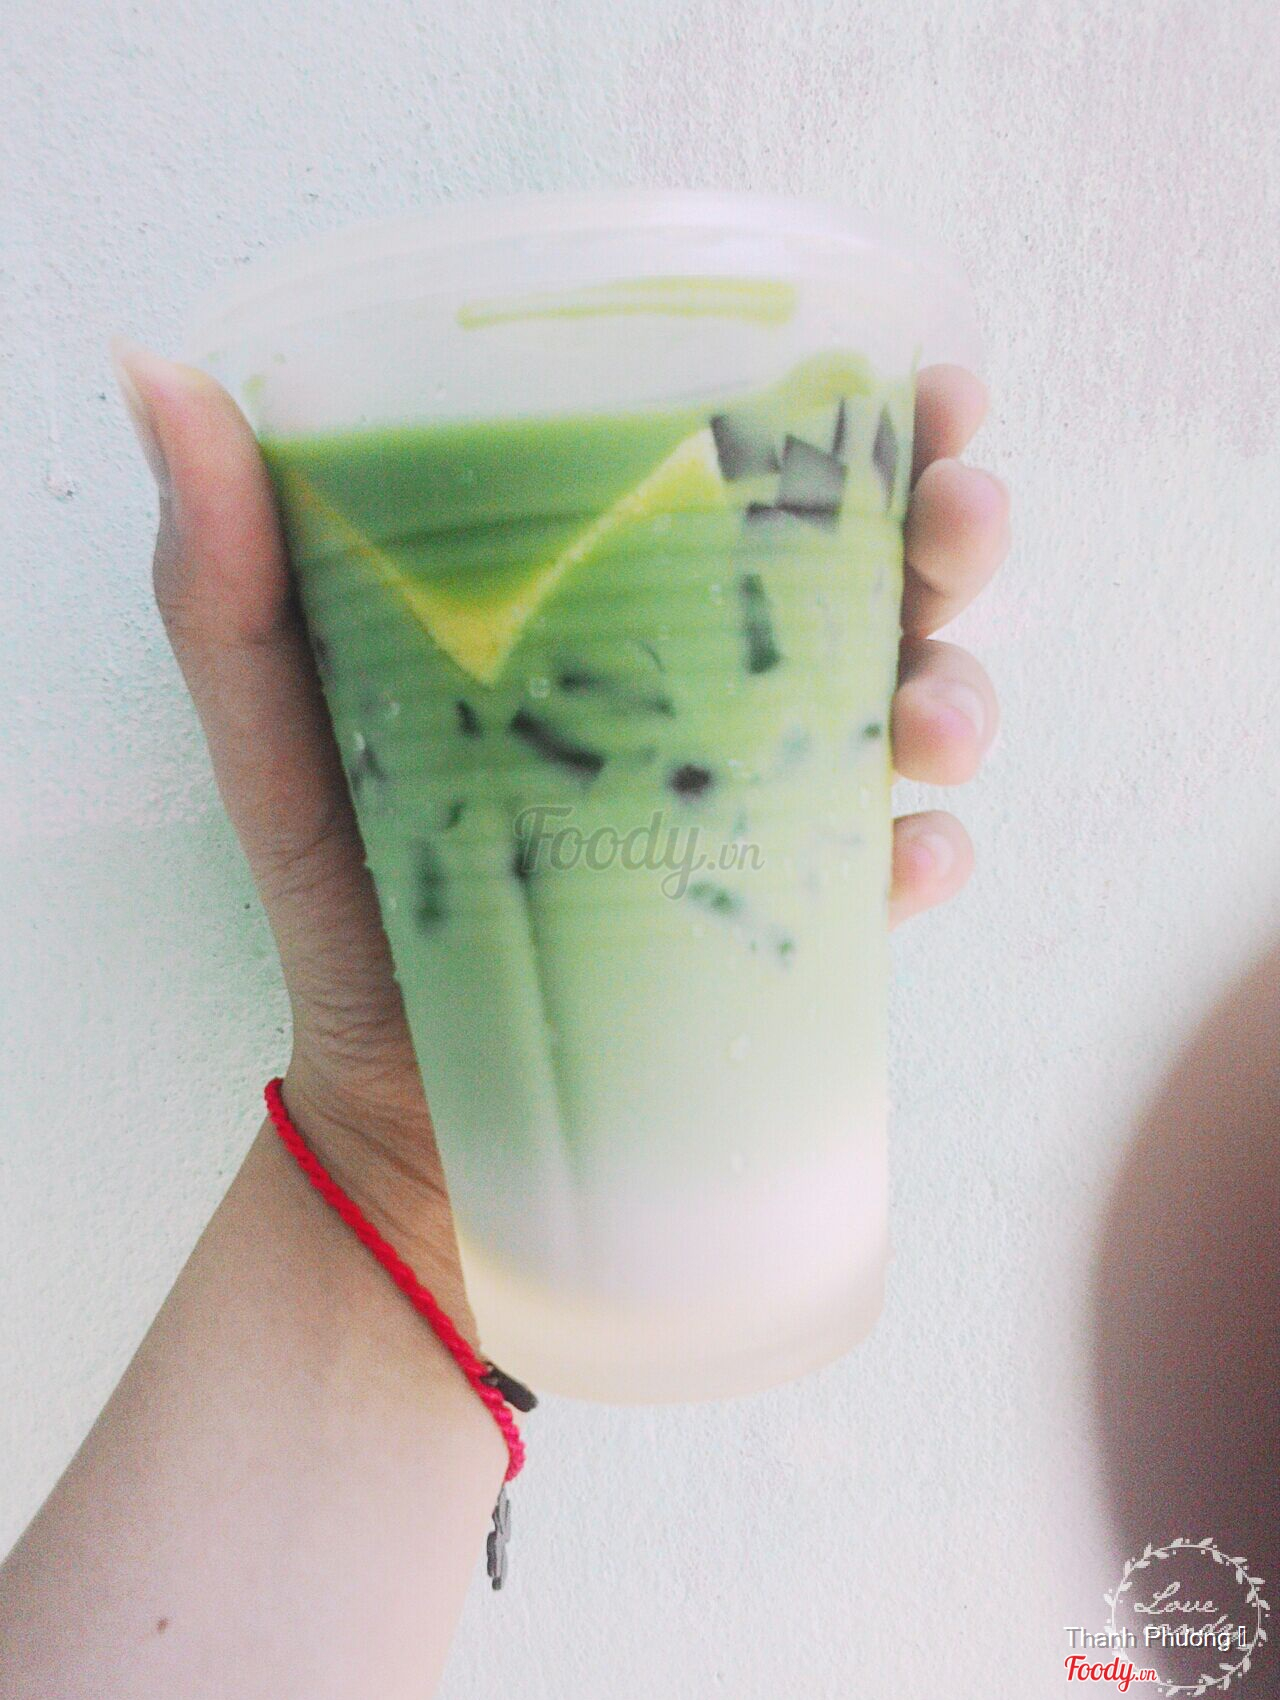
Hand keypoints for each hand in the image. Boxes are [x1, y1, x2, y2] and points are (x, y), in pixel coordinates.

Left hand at [111, 343, 1005, 1245]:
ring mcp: (767, 809)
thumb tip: (158, 372)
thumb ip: (226, 580)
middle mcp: (714, 693)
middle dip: (952, 535)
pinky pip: (892, 876)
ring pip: (914, 716)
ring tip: (931, 720)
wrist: (403, 1110)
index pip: (756, 481)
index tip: (928, 384)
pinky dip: (926, 858)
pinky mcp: (792, 925)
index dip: (864, 417)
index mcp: (623, 612)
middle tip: (959, 523)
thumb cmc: (347, 904)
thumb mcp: (278, 731)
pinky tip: (910, 859)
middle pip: (877, 580)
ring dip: (960, 692)